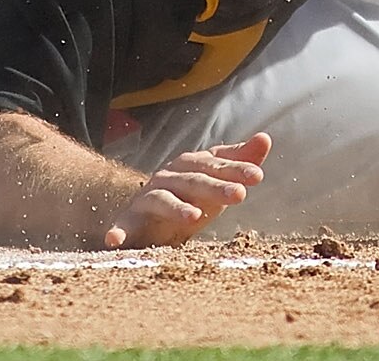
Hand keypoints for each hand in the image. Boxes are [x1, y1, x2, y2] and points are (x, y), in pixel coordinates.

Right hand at [103, 132, 269, 247]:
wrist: (146, 212)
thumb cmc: (190, 194)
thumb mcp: (216, 179)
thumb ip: (239, 160)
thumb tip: (265, 138)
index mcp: (191, 166)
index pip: (216, 164)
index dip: (236, 168)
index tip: (257, 176)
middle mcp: (168, 178)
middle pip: (193, 181)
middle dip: (216, 187)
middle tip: (239, 196)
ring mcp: (147, 199)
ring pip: (162, 201)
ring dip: (176, 208)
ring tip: (194, 218)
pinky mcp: (129, 221)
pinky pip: (122, 226)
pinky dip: (116, 232)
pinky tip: (113, 241)